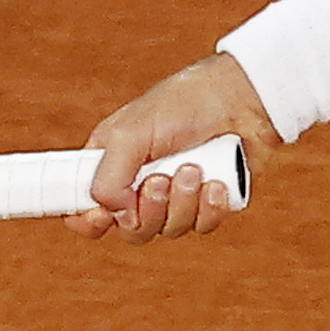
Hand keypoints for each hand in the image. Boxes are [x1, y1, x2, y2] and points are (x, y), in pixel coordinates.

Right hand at [70, 55, 275, 242]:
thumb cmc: (184, 104)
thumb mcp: (131, 132)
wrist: (243, 100)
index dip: (88, 221)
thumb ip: (109, 176)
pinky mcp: (210, 203)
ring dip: (182, 202)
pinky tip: (216, 182)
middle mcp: (142, 184)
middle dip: (148, 209)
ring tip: (194, 169)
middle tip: (160, 180)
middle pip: (131, 229)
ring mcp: (177, 196)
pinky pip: (202, 226)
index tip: (100, 217)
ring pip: (168, 229)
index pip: (86, 208)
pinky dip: (209, 207)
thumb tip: (114, 213)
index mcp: (113, 164)